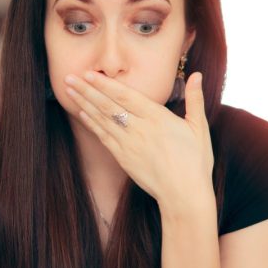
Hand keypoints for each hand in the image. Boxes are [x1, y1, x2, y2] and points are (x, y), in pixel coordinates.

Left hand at [65, 71, 213, 206]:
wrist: (183, 194)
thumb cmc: (195, 162)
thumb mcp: (199, 127)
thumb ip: (195, 99)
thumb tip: (197, 75)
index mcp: (157, 117)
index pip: (125, 95)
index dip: (105, 84)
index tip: (89, 73)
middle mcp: (139, 128)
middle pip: (108, 105)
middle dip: (87, 89)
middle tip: (69, 77)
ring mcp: (129, 144)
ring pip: (102, 119)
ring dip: (84, 103)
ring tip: (68, 90)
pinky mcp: (124, 158)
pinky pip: (104, 137)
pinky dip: (92, 124)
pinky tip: (82, 113)